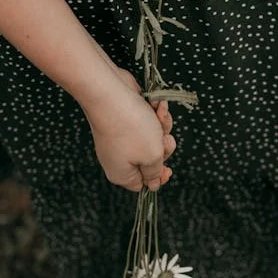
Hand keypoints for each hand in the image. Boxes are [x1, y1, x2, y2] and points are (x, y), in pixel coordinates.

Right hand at [80, 66, 175, 192]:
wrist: (109, 92)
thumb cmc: (131, 127)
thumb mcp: (152, 156)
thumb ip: (155, 172)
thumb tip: (153, 185)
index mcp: (122, 173)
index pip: (143, 184)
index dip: (157, 177)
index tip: (168, 169)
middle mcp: (119, 157)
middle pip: (151, 160)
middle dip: (163, 147)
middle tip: (164, 138)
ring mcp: (122, 137)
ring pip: (152, 138)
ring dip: (161, 126)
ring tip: (159, 115)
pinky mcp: (125, 119)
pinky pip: (147, 121)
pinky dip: (154, 113)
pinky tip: (156, 105)